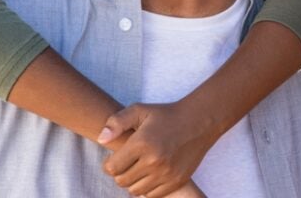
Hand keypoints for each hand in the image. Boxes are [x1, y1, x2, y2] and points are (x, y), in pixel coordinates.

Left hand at [98, 101, 219, 196]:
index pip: (112, 168)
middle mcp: (154, 161)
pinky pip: (152, 195)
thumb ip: (116, 122)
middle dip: (120, 173)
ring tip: (138, 169)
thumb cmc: (166, 115)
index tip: (115, 158)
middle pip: (122, 181)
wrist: (199, 121)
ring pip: (135, 191)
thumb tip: (101, 140)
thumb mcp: (140, 110)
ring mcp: (166, 173)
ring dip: (133, 182)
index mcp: (142, 143)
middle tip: (127, 163)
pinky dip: (147, 188)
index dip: (109, 164)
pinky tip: (150, 175)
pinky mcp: (177, 181)